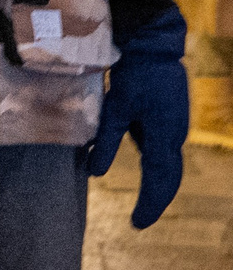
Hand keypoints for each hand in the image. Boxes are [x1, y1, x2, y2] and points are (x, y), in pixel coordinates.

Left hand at [89, 6, 187, 228]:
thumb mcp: (115, 109)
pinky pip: (163, 147)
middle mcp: (175, 136)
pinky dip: (154, 162)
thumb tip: (93, 173)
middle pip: (168, 176)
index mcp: (164, 137)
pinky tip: (142, 162)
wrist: (153, 46)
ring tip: (144, 198)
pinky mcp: (170, 117)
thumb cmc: (133, 76)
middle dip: (156, 197)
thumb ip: (105, 142)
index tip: (137, 224)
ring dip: (156, 181)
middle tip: (140, 218)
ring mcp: (175, 126)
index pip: (159, 181)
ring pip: (167, 162)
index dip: (150, 204)